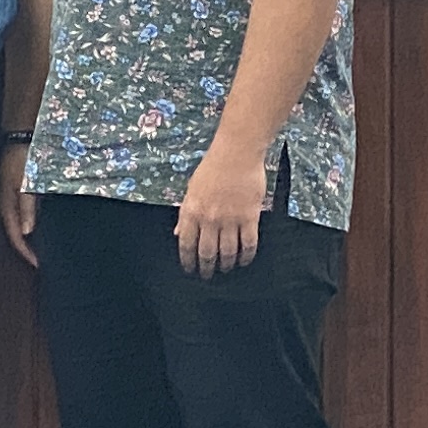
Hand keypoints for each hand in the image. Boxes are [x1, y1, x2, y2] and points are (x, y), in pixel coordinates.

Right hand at [0, 146, 38, 265]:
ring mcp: (10, 198)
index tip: (39, 264)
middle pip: (15, 233)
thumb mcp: (25, 184)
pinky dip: (30, 224)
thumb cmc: (23, 159)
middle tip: (41, 260)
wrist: (19, 136)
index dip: (26, 252)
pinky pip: (22, 214)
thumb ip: (26, 207)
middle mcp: (6, 204)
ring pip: (18, 225)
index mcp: (6, 205)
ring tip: (42, 248)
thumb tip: (27, 232)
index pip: (15, 236)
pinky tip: (40, 225)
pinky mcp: (16, 191)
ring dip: (28, 237)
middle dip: (26, 249)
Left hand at [173, 145, 268, 276]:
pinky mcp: (249, 217)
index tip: (189, 269)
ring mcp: (230, 219)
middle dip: (206, 267)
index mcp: (191, 211)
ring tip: (226, 269)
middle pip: (207, 252)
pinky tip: (244, 261)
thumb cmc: (212, 167)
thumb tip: (177, 233)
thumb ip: (185, 214)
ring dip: (226, 264)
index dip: (187, 260)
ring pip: (228, 252)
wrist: (236, 153)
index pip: (186, 244)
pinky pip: (249, 244)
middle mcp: (209, 219)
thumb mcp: (191, 189)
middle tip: (207, 275)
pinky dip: (246, 256)